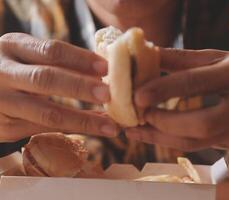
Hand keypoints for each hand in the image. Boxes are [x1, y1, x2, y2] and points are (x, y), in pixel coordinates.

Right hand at [0, 33, 117, 141]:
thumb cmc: (16, 69)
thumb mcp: (28, 55)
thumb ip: (57, 60)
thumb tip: (104, 71)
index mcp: (13, 47)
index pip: (50, 50)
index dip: (80, 58)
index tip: (105, 67)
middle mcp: (2, 73)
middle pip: (45, 79)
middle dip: (80, 86)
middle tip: (108, 93)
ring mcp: (2, 103)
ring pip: (47, 113)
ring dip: (83, 119)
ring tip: (110, 124)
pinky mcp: (5, 128)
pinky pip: (47, 129)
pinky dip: (75, 129)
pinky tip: (97, 128)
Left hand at [126, 48, 228, 150]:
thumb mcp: (225, 57)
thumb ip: (187, 59)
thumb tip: (152, 55)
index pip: (198, 83)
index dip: (166, 90)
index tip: (138, 94)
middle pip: (199, 123)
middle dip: (163, 121)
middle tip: (137, 112)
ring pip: (195, 142)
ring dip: (160, 137)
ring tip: (134, 129)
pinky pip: (196, 146)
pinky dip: (171, 140)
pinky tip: (153, 132)